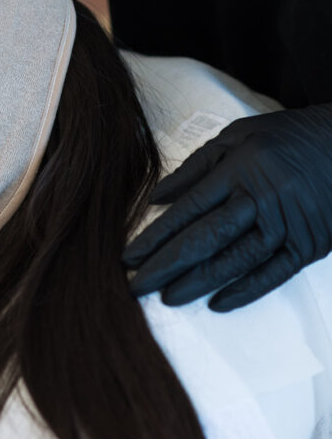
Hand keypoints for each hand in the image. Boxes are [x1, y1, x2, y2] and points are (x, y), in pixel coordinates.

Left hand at [122, 103, 331, 311]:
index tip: (128, 257)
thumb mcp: (236, 136)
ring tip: (168, 298)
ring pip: (235, 260)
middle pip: (205, 239)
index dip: (154, 237)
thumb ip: (194, 167)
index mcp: (238, 171)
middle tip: (137, 287)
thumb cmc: (284, 138)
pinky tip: (218, 303)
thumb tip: (155, 199)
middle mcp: (260, 200)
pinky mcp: (309, 245)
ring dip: (199, 283)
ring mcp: (287, 225)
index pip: (187, 211)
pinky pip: (274, 274)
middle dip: (166, 266)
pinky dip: (245, 290)